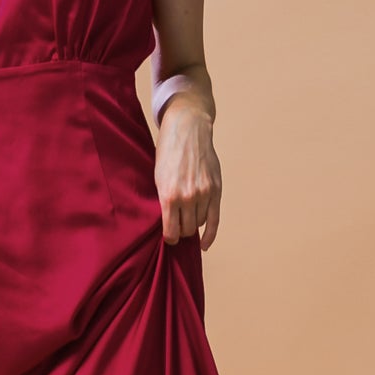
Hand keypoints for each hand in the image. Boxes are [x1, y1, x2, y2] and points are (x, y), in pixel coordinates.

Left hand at [155, 106, 220, 248]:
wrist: (187, 130)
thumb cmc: (168, 153)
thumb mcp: (158, 178)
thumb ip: (164, 201)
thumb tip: (167, 224)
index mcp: (169, 196)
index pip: (171, 231)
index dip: (169, 238)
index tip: (168, 238)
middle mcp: (188, 198)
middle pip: (186, 230)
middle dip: (181, 232)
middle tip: (177, 227)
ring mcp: (204, 194)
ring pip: (199, 224)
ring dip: (193, 225)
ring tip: (187, 219)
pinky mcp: (216, 190)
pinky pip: (215, 221)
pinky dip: (210, 235)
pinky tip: (204, 245)